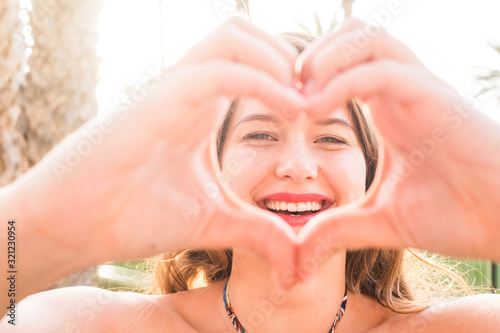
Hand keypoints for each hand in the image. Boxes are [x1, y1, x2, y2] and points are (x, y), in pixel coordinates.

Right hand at [16, 17, 304, 288]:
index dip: (292, 76)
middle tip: (317, 97)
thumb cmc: (136, 216)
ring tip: (304, 101)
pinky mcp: (160, 100)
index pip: (252, 60)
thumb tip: (297, 258)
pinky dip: (262, 81)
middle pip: (245, 33)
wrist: (78, 224)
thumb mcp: (216, 222)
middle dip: (290, 56)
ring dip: (278, 60)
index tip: (320, 109)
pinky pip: (219, 71)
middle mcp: (190, 89)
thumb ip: (259, 231)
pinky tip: (291, 110)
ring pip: (233, 36)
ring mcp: (173, 88)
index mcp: (203, 106)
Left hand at [296, 19, 499, 271]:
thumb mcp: (381, 220)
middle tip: (288, 93)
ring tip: (301, 97)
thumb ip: (338, 228)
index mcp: (389, 107)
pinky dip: (342, 82)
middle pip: (353, 34)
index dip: (307, 76)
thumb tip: (299, 252)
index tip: (282, 108)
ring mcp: (420, 89)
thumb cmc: (455, 215)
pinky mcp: (437, 99)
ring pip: (367, 38)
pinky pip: (382, 70)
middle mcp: (402, 90)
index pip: (344, 62)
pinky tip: (316, 110)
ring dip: (325, 59)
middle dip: (312, 55)